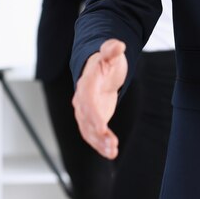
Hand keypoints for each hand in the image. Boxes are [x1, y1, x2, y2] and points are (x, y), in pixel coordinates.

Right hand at [72, 39, 127, 158]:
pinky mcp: (91, 120)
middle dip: (97, 134)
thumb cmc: (107, 61)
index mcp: (86, 83)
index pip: (87, 101)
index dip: (93, 115)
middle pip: (86, 119)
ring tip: (113, 152)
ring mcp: (85, 111)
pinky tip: (111, 153)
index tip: (102, 128)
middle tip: (112, 144)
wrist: (100, 70)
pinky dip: (100, 145)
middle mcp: (82, 99)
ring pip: (88, 130)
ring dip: (100, 143)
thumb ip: (112, 49)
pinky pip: (92, 135)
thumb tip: (117, 45)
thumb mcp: (111, 53)